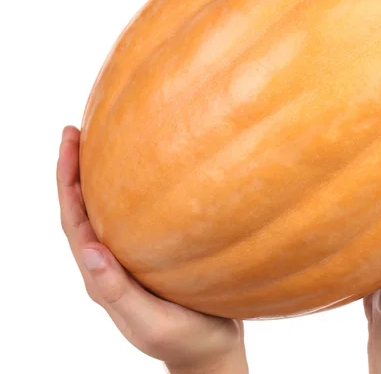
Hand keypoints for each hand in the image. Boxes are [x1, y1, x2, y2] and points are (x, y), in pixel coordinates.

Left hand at [56, 126, 248, 373]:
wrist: (212, 349)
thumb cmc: (185, 339)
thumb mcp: (150, 323)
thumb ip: (117, 292)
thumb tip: (89, 250)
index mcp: (102, 277)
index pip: (73, 223)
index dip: (66, 182)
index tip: (69, 143)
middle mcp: (110, 262)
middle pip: (81, 210)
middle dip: (74, 171)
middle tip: (77, 131)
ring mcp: (131, 258)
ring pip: (104, 212)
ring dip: (97, 178)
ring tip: (102, 142)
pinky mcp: (152, 254)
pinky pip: (132, 217)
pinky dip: (130, 190)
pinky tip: (148, 173)